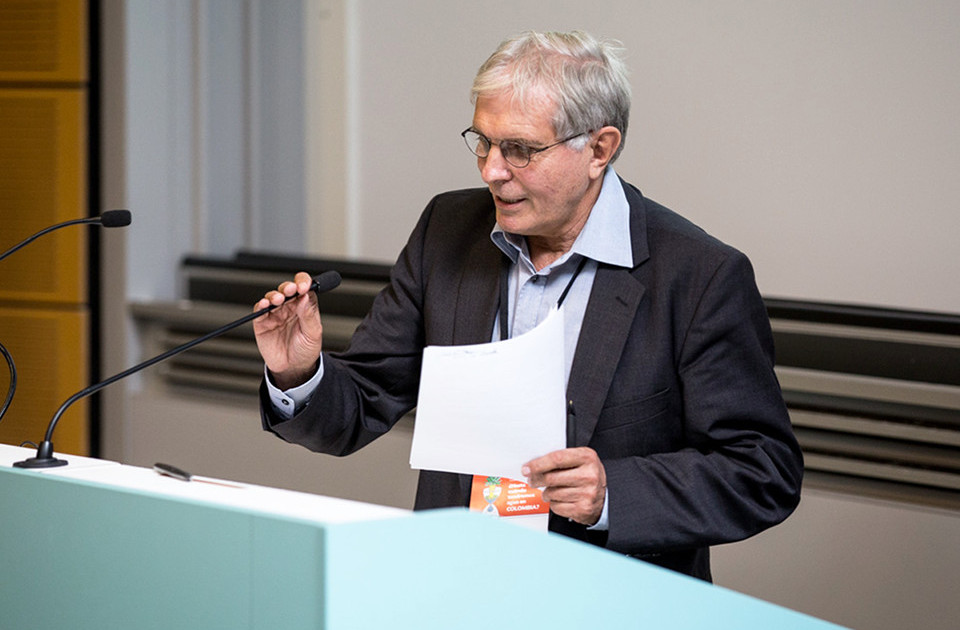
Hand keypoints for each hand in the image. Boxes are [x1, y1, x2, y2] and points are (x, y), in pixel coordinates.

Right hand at [252, 271, 323, 388]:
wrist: (293, 369)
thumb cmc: (305, 351)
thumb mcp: (313, 334)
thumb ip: (308, 315)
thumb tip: (306, 296)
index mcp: (304, 306)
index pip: (304, 287)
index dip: (304, 283)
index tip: (304, 286)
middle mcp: (289, 307)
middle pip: (287, 289)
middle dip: (288, 287)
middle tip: (291, 289)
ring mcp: (275, 314)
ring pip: (272, 297)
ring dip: (274, 295)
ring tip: (278, 299)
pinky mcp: (263, 323)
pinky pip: (259, 311)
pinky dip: (260, 306)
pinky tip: (265, 304)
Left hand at [522, 447, 606, 525]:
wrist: (606, 497)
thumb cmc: (588, 475)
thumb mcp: (579, 460)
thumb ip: (560, 459)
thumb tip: (533, 465)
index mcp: (587, 457)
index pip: (557, 459)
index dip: (538, 464)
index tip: (526, 468)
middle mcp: (589, 475)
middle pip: (551, 477)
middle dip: (536, 479)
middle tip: (532, 480)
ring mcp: (587, 493)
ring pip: (552, 493)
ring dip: (546, 492)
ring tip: (552, 490)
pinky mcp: (583, 508)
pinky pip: (556, 506)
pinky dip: (554, 503)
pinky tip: (561, 499)